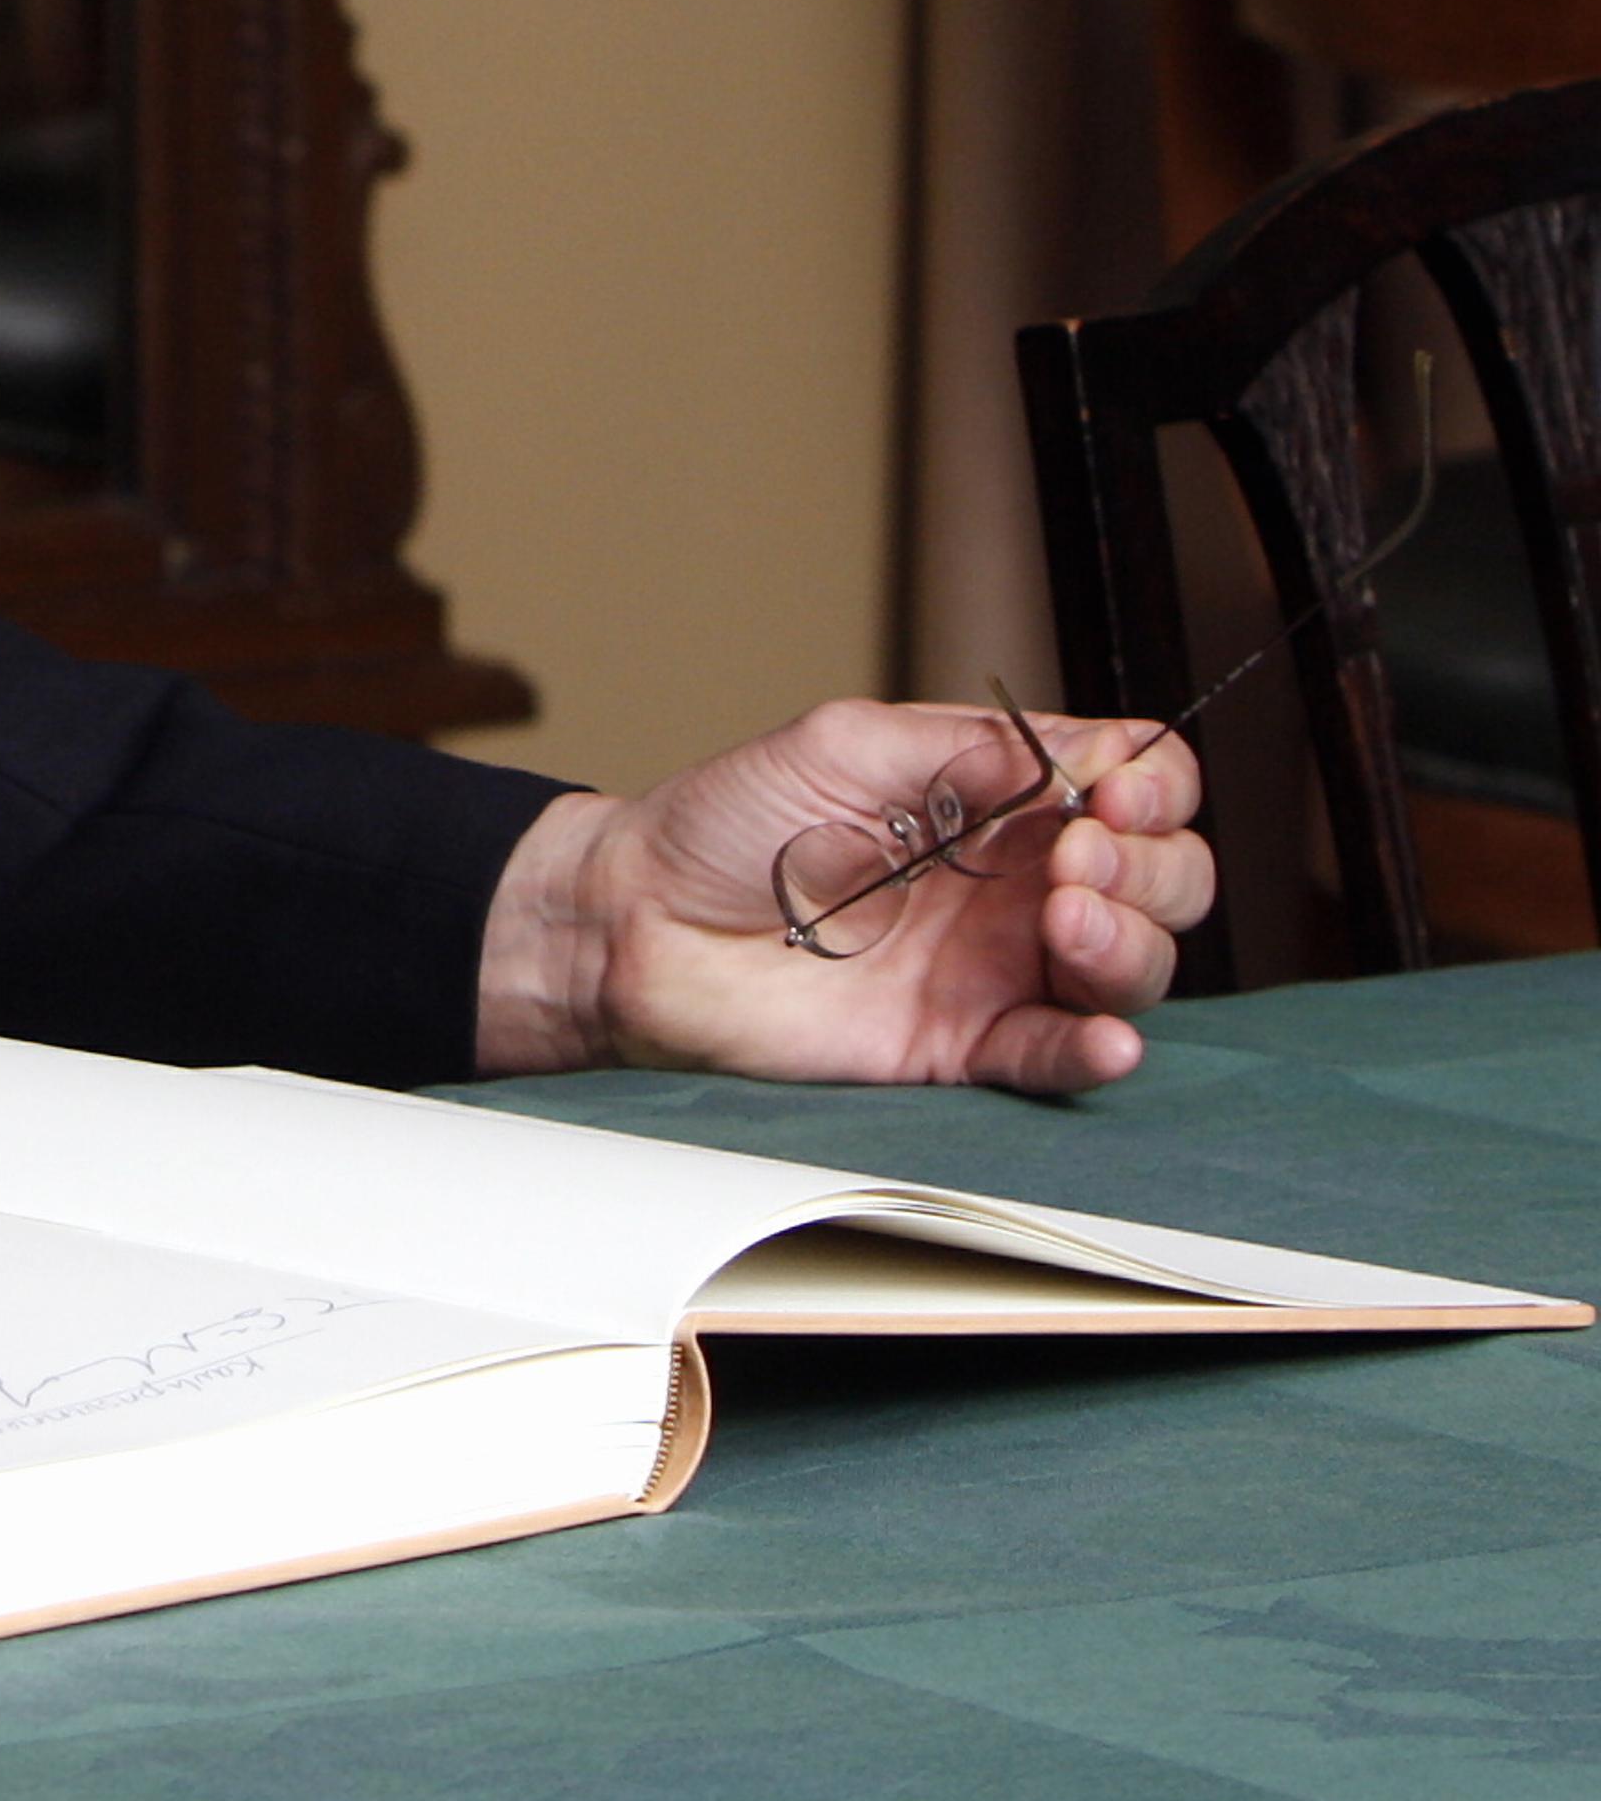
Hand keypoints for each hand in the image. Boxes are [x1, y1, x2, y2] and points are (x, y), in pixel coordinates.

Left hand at [475, 698, 1215, 1094]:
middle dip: (1152, 866)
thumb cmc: (727, 822)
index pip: (1130, 785)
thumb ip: (958, 749)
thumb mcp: (842, 745)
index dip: (1151, 784)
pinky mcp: (961, 1044)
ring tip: (1066, 918)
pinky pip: (1054, 1055)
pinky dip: (1094, 1051)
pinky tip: (1102, 1036)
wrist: (641, 920)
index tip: (1121, 786)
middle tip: (1084, 854)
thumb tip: (1071, 753)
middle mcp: (1016, 882)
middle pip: (1159, 879)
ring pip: (1128, 968)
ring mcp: (996, 966)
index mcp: (997, 797)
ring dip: (1129, 944)